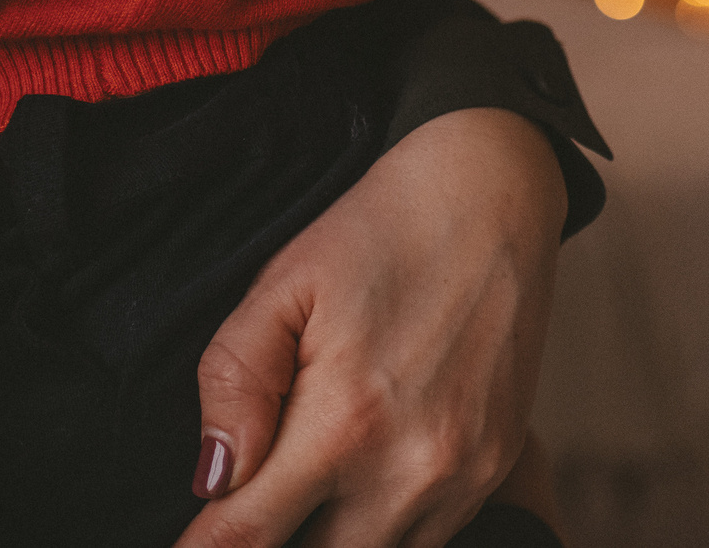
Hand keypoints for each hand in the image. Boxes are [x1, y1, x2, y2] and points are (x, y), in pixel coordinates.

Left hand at [175, 108, 565, 547]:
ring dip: (330, 536)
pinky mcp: (497, 470)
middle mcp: (409, 470)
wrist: (495, 195)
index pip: (250, 537)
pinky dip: (386, 528)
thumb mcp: (285, 283)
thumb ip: (236, 381)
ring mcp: (463, 479)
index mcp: (344, 423)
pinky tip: (361, 480)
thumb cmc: (381, 230)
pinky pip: (429, 540)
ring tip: (303, 489)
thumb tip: (211, 478)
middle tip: (250, 502)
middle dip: (272, 542)